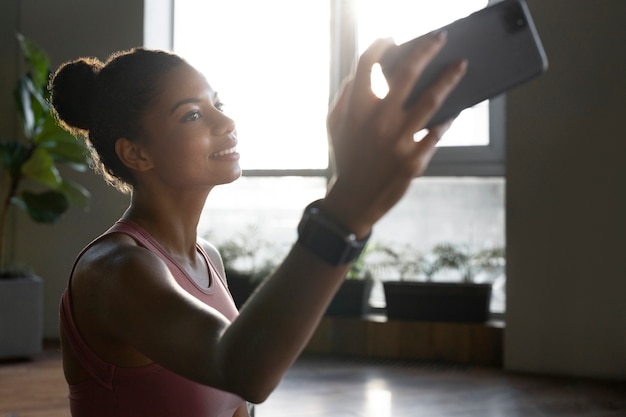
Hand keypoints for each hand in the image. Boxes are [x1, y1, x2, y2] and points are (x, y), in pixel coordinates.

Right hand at [323, 33, 466, 236]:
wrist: (355, 198)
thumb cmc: (347, 156)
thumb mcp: (335, 124)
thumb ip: (345, 95)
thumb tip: (361, 71)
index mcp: (356, 110)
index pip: (367, 65)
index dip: (380, 46)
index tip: (391, 39)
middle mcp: (378, 122)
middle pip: (407, 73)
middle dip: (426, 50)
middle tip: (440, 38)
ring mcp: (398, 141)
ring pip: (432, 100)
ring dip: (449, 78)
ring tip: (461, 65)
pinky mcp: (415, 159)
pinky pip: (438, 131)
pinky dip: (448, 117)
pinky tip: (457, 106)